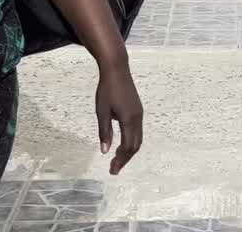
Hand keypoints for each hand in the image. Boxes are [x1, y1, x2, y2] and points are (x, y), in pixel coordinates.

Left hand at [95, 60, 143, 174]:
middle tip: (114, 169)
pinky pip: (137, 131)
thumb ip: (104, 132)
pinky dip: (131, 142)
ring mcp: (139, 114)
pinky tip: (121, 144)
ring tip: (117, 159)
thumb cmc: (107, 89)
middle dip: (125, 159)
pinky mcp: (138, 111)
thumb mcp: (101, 111)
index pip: (127, 146)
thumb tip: (105, 151)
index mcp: (129, 119)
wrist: (117, 69)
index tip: (112, 170)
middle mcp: (138, 118)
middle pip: (135, 145)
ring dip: (129, 151)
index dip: (120, 160)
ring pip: (138, 139)